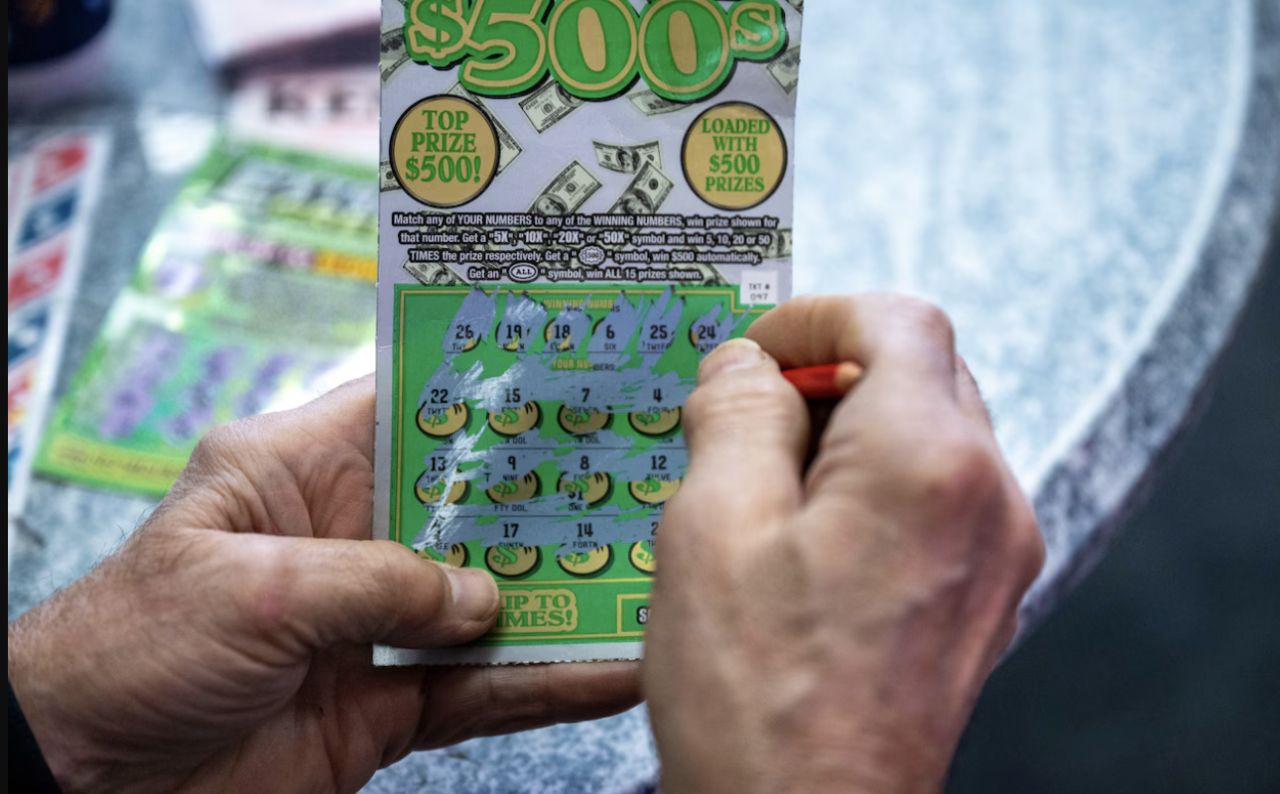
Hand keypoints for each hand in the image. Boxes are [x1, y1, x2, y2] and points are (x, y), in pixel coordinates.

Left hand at [8, 377, 639, 792]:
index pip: (411, 407)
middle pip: (474, 507)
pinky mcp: (396, 701)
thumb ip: (374, 577)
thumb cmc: (129, 650)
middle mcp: (354, 537)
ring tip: (649, 575)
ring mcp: (381, 623)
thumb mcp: (247, 582)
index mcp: (304, 470)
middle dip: (551, 497)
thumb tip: (481, 599)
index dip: (487, 388)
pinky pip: (486, 688)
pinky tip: (609, 670)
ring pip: (496, 600)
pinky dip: (548, 683)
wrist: (92, 782)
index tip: (571, 374)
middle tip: (641, 476)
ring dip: (567, 594)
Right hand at [644, 295, 1043, 793]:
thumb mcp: (711, 527)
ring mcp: (998, 555)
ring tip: (765, 487)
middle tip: (746, 418)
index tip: (756, 354)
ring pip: (935, 433)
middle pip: (924, 370)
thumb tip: (743, 366)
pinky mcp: (983, 600)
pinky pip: (941, 498)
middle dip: (830, 372)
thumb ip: (734, 415)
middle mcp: (988, 499)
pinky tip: (804, 538)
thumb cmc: (759, 700)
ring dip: (852, 430)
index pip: (898, 318)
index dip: (816, 317)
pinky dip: (877, 485)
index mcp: (928, 461)